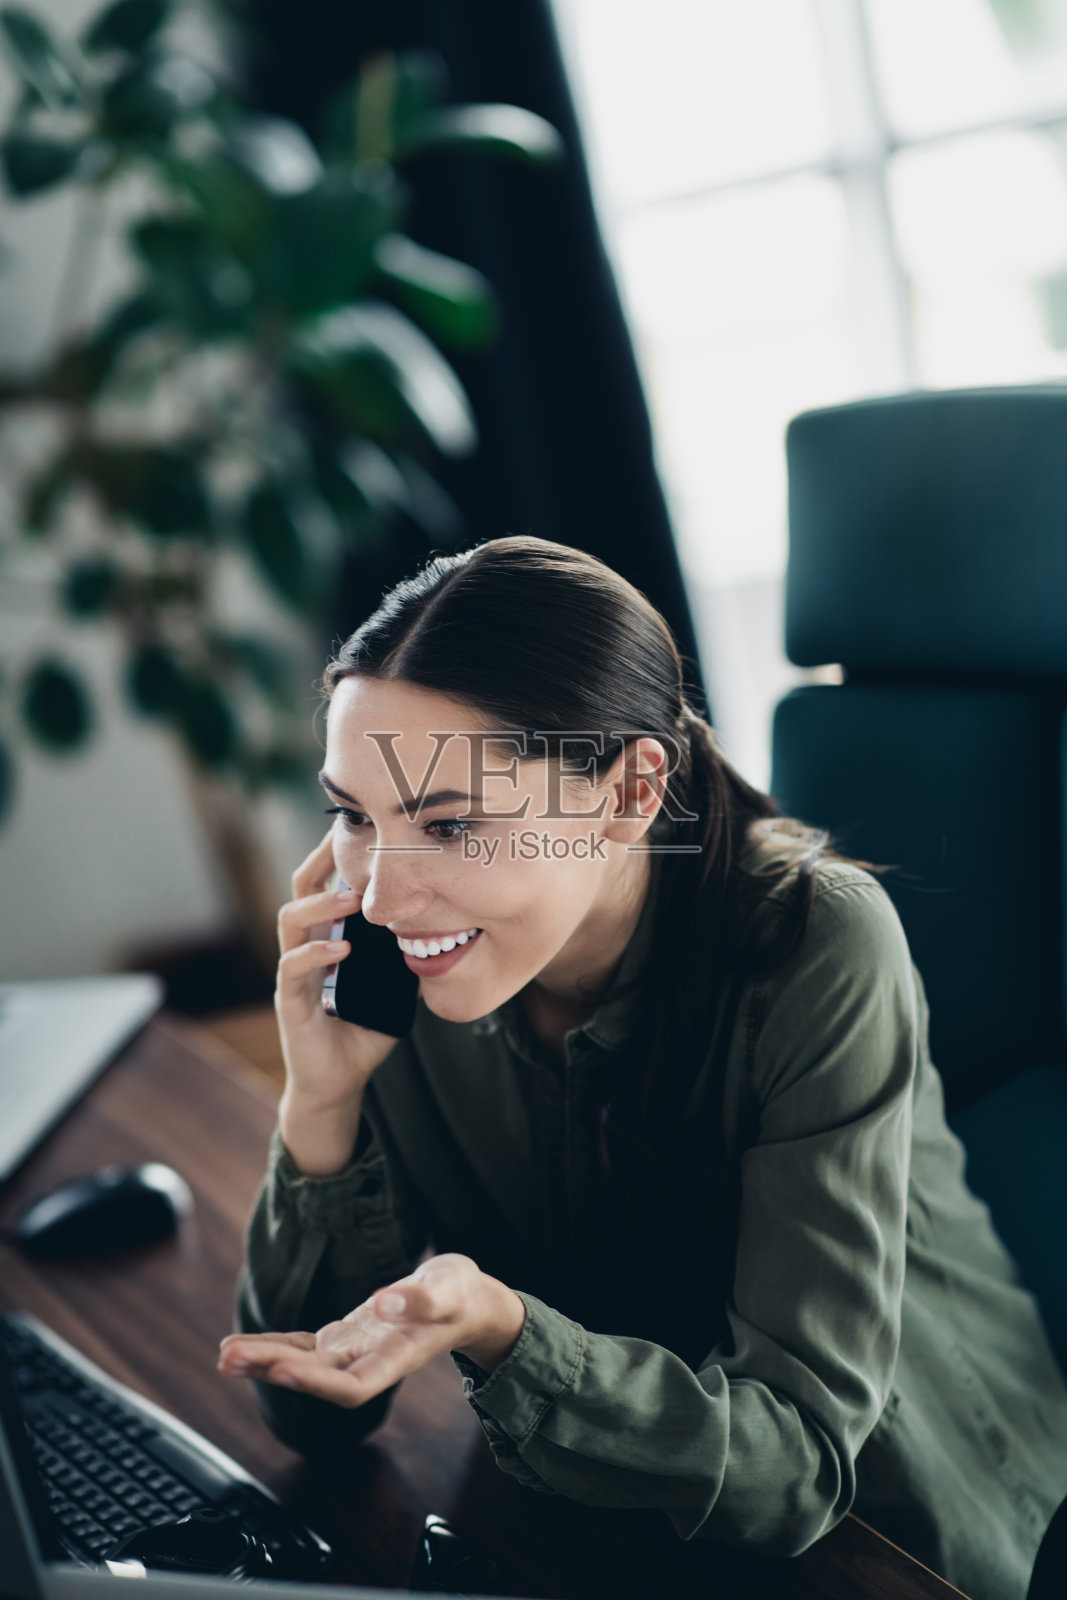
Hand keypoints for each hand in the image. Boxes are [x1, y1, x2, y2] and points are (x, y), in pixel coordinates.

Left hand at [217, 1255, 525, 1408]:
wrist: (464, 1301)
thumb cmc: (460, 1295)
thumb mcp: (450, 1288)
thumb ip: (421, 1299)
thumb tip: (385, 1303)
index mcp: (398, 1357)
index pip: (354, 1385)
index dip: (318, 1383)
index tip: (284, 1372)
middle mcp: (371, 1362)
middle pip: (317, 1376)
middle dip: (273, 1368)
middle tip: (230, 1358)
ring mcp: (356, 1351)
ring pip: (305, 1363)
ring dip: (265, 1361)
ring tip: (225, 1356)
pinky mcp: (347, 1337)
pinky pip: (306, 1345)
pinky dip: (277, 1345)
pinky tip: (247, 1345)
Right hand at [274, 827, 398, 1112]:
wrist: (336, 1083)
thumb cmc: (363, 1031)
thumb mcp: (394, 986)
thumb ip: (407, 957)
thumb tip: (446, 929)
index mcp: (327, 938)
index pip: (324, 885)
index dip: (335, 856)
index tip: (359, 828)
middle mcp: (305, 948)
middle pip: (298, 890)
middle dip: (318, 861)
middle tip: (343, 840)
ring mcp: (294, 974)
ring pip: (290, 922)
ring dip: (320, 904)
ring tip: (350, 896)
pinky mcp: (290, 1003)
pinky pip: (294, 969)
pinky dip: (316, 953)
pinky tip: (341, 947)